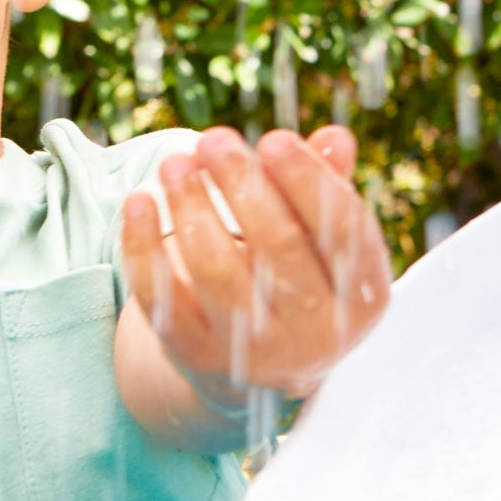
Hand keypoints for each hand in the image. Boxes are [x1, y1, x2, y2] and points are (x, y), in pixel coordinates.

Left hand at [120, 125, 390, 403]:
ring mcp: (256, 355)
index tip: (272, 139)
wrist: (254, 362)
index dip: (307, 181)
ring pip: (218, 274)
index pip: (342, 232)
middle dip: (242, 185)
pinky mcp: (199, 358)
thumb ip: (328, 188)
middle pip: (279, 249)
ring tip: (174, 164)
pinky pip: (165, 301)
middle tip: (212, 140)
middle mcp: (317, 335)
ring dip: (192, 208)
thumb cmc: (295, 278)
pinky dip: (144, 249)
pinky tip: (139, 202)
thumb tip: (335, 137)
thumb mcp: (322, 240)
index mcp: (362, 298)